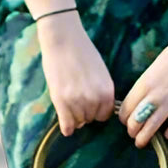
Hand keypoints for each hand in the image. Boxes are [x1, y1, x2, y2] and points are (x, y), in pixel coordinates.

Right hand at [37, 12, 114, 136]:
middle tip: (76, 98)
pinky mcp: (61, 101)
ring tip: (68, 101)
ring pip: (78, 122)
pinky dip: (67, 127)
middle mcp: (94, 99)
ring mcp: (77, 101)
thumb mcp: (101, 73)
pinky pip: (67, 125)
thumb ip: (101, 91)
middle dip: (85, 112)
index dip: (97, 110)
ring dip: (74, 116)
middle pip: (91, 119)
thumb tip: (98, 109)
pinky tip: (66, 125)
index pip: (105, 115)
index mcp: (107, 91)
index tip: (89, 104)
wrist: (63, 39)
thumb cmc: (82, 52)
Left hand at [118, 46, 167, 147]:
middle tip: (133, 133)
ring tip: (141, 142)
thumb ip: (143, 88)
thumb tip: (137, 104)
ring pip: (150, 129)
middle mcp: (153, 97)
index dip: (123, 118)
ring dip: (143, 139)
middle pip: (134, 122)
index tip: (126, 120)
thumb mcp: (150, 71)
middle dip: (131, 131)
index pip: (125, 109)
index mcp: (142, 86)